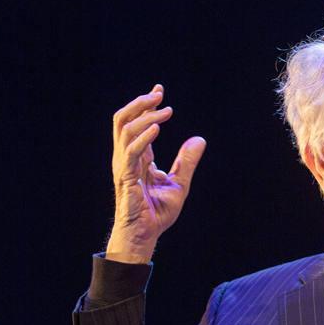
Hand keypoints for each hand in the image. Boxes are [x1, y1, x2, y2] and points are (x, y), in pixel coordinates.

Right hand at [107, 84, 205, 262]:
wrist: (145, 234)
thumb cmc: (156, 213)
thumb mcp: (179, 183)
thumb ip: (187, 161)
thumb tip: (200, 140)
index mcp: (137, 157)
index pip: (136, 123)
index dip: (146, 105)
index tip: (159, 90)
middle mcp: (127, 157)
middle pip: (123, 120)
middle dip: (140, 104)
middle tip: (159, 95)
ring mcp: (124, 166)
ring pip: (125, 130)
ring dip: (144, 116)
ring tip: (164, 111)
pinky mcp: (126, 177)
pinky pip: (131, 152)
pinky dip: (143, 138)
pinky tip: (157, 128)